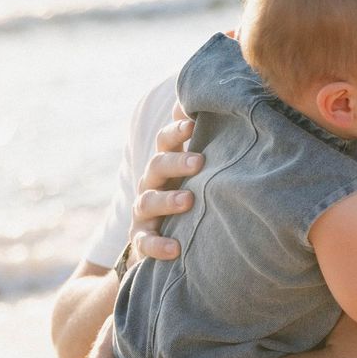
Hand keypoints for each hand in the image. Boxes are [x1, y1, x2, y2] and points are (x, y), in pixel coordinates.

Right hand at [129, 101, 203, 260]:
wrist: (161, 238)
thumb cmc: (187, 193)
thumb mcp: (195, 170)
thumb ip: (207, 143)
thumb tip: (215, 109)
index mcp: (166, 163)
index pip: (166, 141)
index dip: (176, 131)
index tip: (192, 124)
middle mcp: (152, 183)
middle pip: (157, 165)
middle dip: (176, 162)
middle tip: (199, 162)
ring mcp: (144, 211)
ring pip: (148, 201)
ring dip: (167, 200)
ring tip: (188, 200)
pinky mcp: (141, 239)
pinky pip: (145, 242)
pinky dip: (158, 245)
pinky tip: (174, 248)